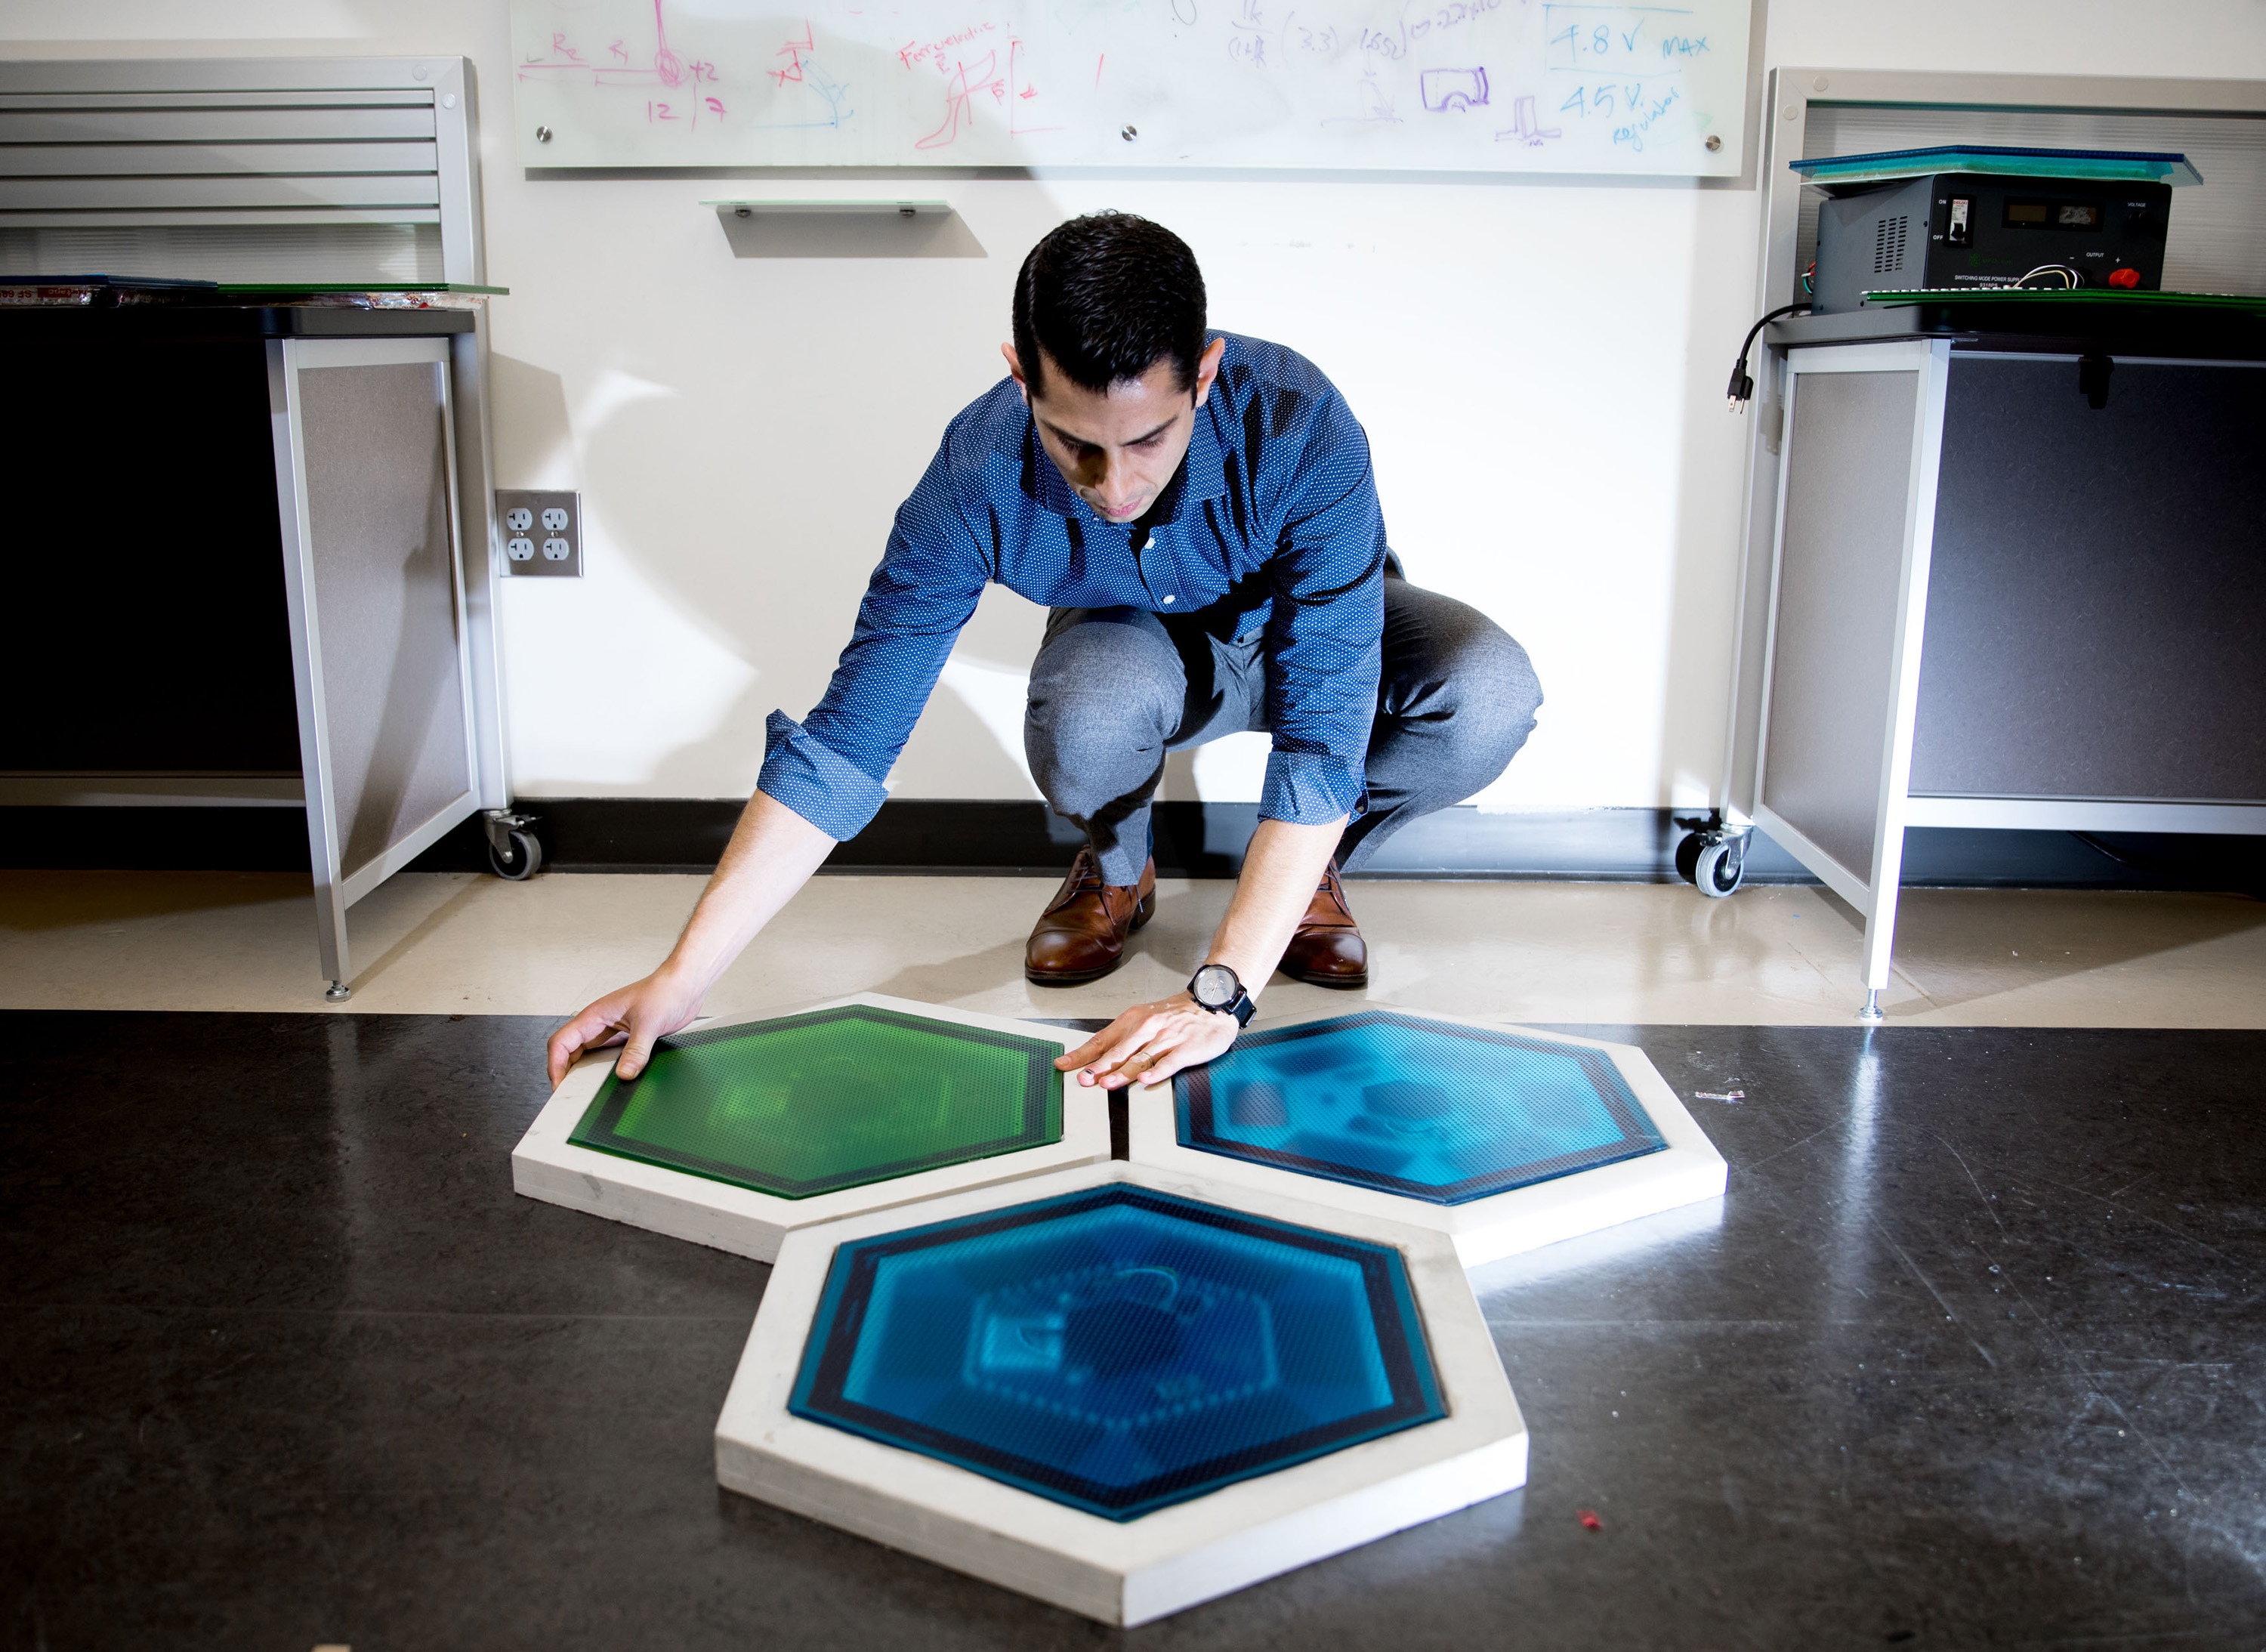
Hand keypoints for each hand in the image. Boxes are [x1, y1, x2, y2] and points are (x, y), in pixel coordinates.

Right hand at [544, 966, 706, 1088]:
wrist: (685, 984)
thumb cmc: (664, 990)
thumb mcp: (649, 1023)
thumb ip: (636, 1050)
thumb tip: (624, 1074)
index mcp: (595, 1016)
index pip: (562, 1042)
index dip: (555, 1065)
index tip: (559, 1086)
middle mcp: (600, 1024)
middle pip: (570, 1052)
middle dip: (566, 1074)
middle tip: (571, 1096)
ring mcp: (612, 1032)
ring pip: (588, 1056)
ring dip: (585, 1073)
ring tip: (586, 1093)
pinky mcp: (627, 1038)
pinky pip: (608, 1057)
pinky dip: (605, 1070)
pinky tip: (610, 1081)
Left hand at [1055, 991, 1240, 1090]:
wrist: (1212, 1002)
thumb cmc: (1177, 1014)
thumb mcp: (1145, 1018)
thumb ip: (1124, 1039)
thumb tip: (1097, 1057)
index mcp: (1133, 1020)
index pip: (1102, 1040)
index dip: (1082, 1055)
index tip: (1063, 1065)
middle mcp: (1147, 1028)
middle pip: (1118, 1051)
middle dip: (1099, 1066)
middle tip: (1083, 1079)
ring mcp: (1166, 1039)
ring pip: (1140, 1058)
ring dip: (1122, 1072)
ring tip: (1107, 1084)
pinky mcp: (1186, 1049)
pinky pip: (1169, 1063)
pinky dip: (1156, 1072)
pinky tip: (1145, 1081)